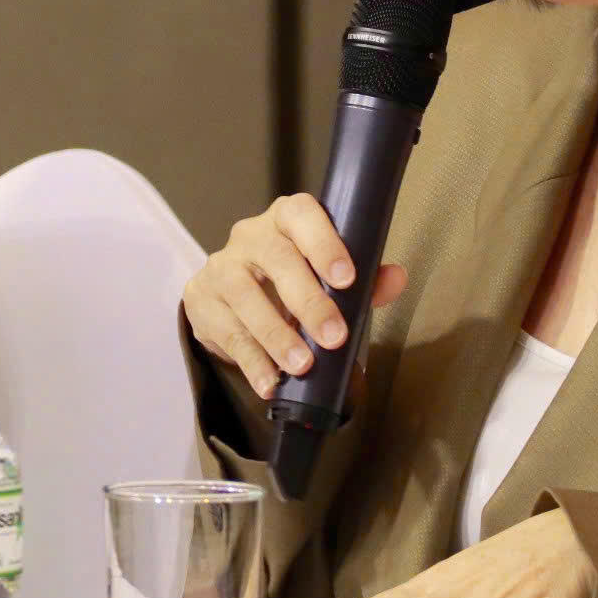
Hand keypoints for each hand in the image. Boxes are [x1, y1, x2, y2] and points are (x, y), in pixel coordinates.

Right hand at [182, 194, 407, 399]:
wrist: (233, 298)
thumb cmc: (291, 281)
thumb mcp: (328, 277)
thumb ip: (365, 279)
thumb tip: (396, 278)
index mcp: (286, 219)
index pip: (302, 215)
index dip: (325, 243)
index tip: (346, 279)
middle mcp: (250, 236)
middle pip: (276, 260)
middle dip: (308, 301)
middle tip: (334, 336)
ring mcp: (221, 267)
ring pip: (245, 296)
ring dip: (277, 335)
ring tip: (302, 366)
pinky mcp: (201, 300)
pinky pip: (227, 332)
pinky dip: (252, 361)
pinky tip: (270, 382)